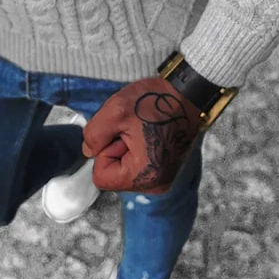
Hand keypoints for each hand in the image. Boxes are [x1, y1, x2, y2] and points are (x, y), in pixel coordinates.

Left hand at [80, 76, 202, 194]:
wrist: (188, 94)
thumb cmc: (155, 101)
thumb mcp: (115, 110)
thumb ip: (94, 134)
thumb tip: (89, 151)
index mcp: (144, 176)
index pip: (101, 177)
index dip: (104, 152)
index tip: (122, 133)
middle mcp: (156, 185)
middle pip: (114, 175)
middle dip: (115, 150)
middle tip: (133, 129)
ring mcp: (163, 179)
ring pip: (124, 169)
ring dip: (125, 149)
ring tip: (141, 129)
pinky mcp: (166, 170)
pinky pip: (138, 165)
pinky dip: (136, 149)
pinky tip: (148, 132)